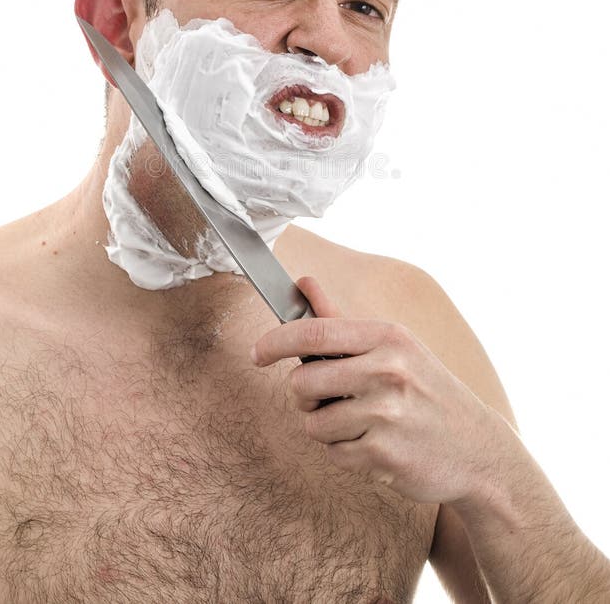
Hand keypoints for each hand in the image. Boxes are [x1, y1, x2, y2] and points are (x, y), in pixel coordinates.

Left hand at [250, 276, 511, 504]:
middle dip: (305, 394)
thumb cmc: (427, 392)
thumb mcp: (394, 347)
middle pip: (303, 381)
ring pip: (313, 422)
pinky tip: (375, 444)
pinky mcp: (384, 454)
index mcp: (388, 337)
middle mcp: (388, 371)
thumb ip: (340, 319)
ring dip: (327, 427)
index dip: (275, 341)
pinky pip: (333, 452)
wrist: (478, 450)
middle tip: (327, 396)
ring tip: (361, 422)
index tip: (257, 353)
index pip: (314, 332)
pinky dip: (345, 452)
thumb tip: (304, 282)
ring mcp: (387, 413)